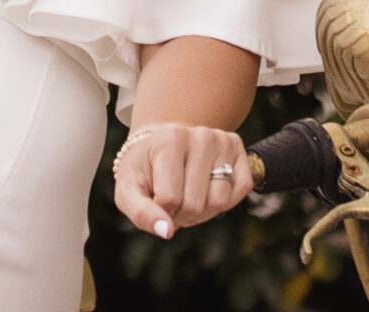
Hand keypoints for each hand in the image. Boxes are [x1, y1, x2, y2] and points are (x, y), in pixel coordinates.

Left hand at [110, 122, 250, 237]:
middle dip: (181, 214)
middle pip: (195, 205)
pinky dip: (224, 201)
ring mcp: (223, 140)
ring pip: (219, 202)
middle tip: (172, 199)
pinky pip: (240, 191)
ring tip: (188, 195)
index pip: (171, 198)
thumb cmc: (145, 170)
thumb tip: (167, 232)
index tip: (155, 197)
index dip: (162, 211)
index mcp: (170, 139)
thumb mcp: (128, 189)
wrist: (163, 144)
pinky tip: (207, 188)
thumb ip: (141, 213)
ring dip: (203, 212)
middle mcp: (201, 136)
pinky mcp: (239, 150)